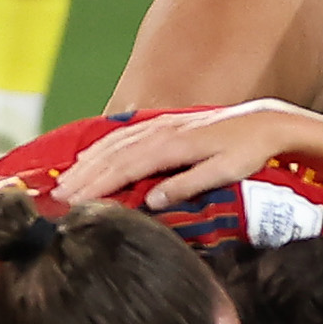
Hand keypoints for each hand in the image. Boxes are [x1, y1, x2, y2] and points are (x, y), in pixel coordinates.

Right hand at [50, 101, 306, 212]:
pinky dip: (103, 146)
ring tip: (65, 180)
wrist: (265, 122)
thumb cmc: (248, 151)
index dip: (97, 184)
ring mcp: (160, 124)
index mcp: (173, 144)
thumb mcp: (226, 171)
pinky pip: (124, 133)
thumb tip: (152, 200)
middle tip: (57, 197)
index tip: (74, 201)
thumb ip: (189, 184)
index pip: (125, 166)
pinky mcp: (163, 123)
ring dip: (88, 160)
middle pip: (112, 154)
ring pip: (114, 142)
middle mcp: (161, 130)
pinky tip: (91, 156)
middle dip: (83, 174)